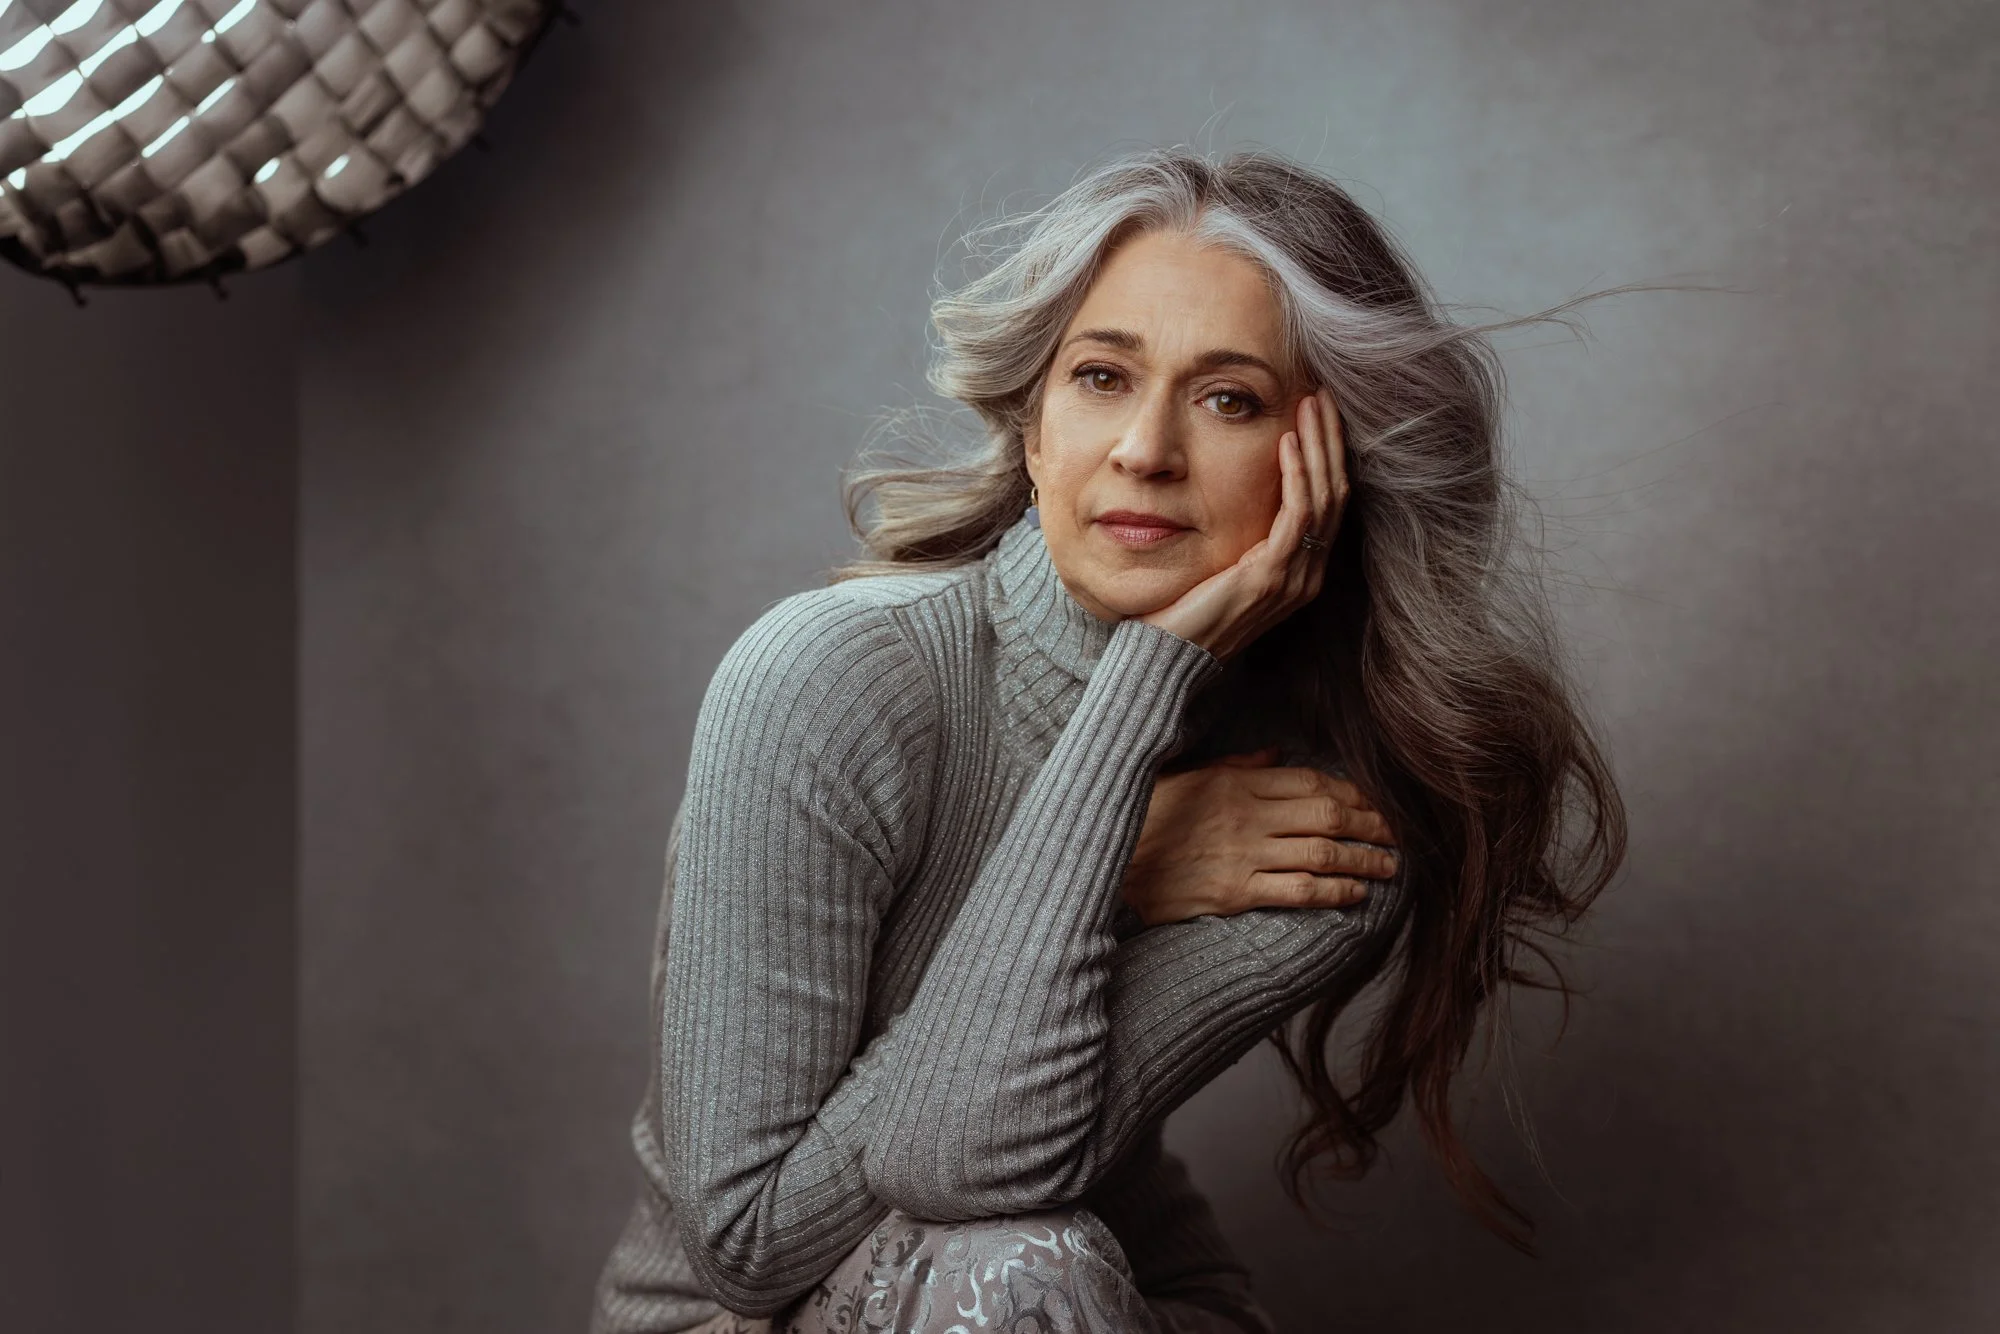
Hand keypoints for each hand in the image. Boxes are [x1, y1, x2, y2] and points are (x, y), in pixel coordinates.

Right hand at [1121, 746, 1400, 927]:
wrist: (1104, 867)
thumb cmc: (1141, 821)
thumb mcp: (1183, 777)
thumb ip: (1233, 765)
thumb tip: (1273, 755)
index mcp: (1233, 782)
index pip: (1309, 781)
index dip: (1351, 792)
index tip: (1374, 803)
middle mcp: (1245, 815)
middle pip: (1326, 813)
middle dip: (1369, 824)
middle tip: (1396, 835)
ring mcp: (1243, 855)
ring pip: (1322, 852)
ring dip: (1363, 859)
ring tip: (1389, 867)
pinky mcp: (1236, 893)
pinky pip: (1300, 890)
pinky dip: (1335, 891)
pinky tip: (1357, 894)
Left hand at [1135, 386, 1349, 663]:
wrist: (1166, 657)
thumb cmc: (1185, 612)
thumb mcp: (1222, 565)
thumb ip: (1242, 537)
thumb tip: (1236, 491)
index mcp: (1299, 571)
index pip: (1327, 503)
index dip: (1328, 456)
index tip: (1318, 414)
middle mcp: (1306, 575)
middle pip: (1335, 494)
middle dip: (1330, 441)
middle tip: (1322, 396)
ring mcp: (1294, 578)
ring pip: (1323, 499)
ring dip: (1319, 447)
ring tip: (1311, 406)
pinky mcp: (1271, 577)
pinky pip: (1298, 517)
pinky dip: (1296, 476)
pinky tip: (1289, 444)